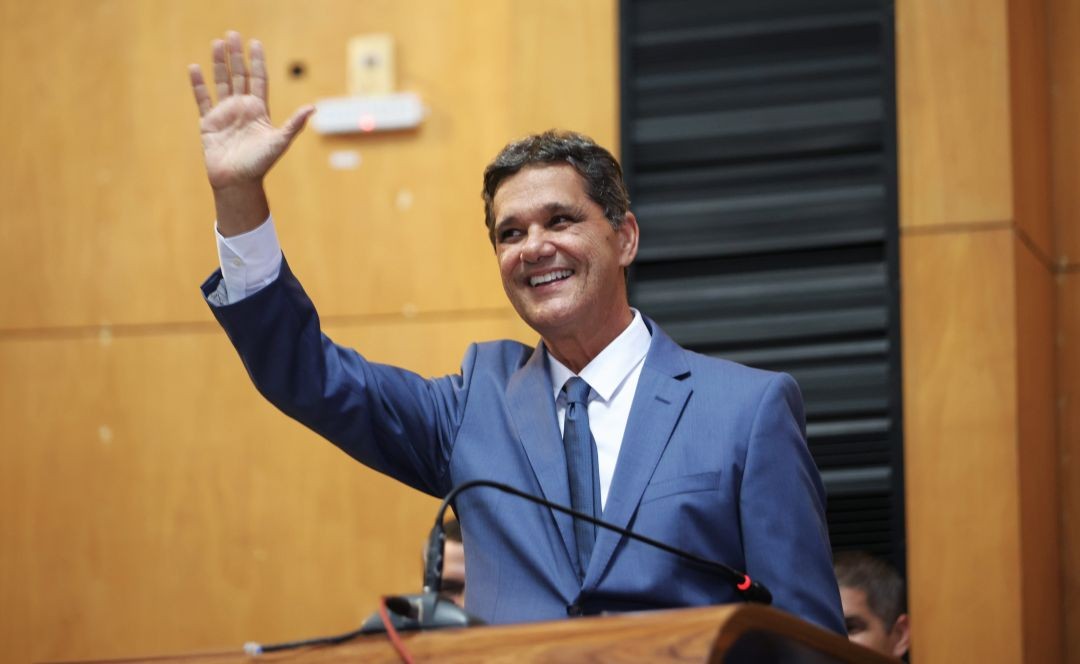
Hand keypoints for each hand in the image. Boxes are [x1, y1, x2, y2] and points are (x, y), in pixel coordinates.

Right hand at [188, 31, 313, 189]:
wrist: (238, 182)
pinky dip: (198, 85)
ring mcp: (225, 114)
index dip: (257, 62)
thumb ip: (294, 124)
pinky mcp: (209, 123)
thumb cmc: (260, 164)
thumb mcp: (280, 141)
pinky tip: (195, 68)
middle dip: (236, 56)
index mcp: (259, 110)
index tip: (255, 43)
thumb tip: (313, 108)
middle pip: (239, 76)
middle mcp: (242, 108)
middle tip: (232, 34)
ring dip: (219, 63)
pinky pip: (203, 99)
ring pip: (221, 83)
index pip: (258, 79)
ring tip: (217, 43)